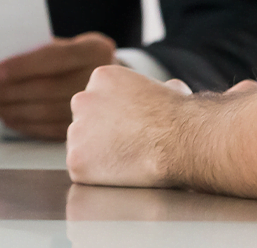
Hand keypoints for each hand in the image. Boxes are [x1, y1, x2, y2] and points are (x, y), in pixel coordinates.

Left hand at [0, 32, 115, 139]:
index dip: (21, 67)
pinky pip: (51, 130)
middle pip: (47, 88)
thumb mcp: (68, 45)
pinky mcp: (89, 129)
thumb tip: (0, 66)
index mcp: (95, 49)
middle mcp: (99, 80)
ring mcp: (97, 108)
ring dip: (13, 110)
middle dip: (9, 92)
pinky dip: (26, 125)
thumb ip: (41, 51)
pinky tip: (10, 118)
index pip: (53, 58)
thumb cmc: (80, 60)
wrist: (114, 84)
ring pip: (46, 112)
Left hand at [66, 63, 189, 187]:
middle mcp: (82, 99)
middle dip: (99, 135)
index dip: (114, 118)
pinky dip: (97, 178)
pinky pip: (82, 172)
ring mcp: (76, 130)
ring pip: (81, 147)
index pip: (97, 100)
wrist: (180, 140)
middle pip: (84, 122)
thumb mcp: (169, 88)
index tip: (130, 129)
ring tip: (127, 162)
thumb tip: (169, 90)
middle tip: (125, 148)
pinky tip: (120, 174)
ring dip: (97, 157)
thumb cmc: (180, 117)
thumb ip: (156, 89)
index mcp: (101, 78)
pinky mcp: (76, 160)